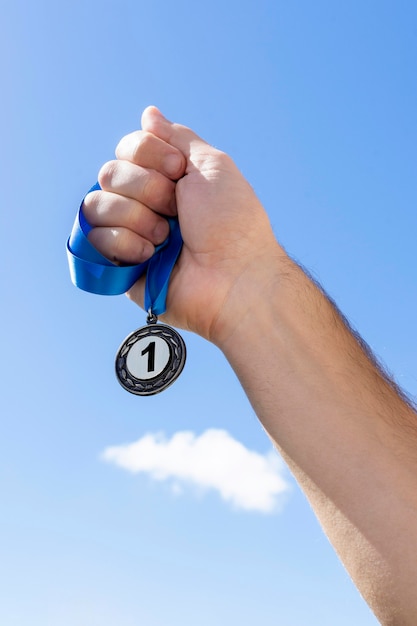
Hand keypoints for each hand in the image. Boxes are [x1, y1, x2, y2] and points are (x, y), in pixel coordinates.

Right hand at [83, 107, 283, 343]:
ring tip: (166, 238)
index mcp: (166, 179)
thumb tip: (149, 114)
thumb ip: (177, 138)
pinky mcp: (119, 265)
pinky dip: (125, 243)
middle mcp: (144, 204)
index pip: (128, 148)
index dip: (148, 154)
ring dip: (136, 216)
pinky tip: (151, 255)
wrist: (234, 277)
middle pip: (110, 172)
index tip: (179, 172)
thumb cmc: (231, 222)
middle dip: (147, 188)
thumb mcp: (211, 165)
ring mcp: (130, 234)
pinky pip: (93, 238)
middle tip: (176, 210)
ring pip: (97, 204)